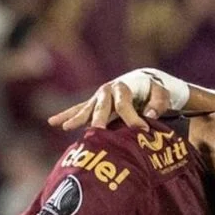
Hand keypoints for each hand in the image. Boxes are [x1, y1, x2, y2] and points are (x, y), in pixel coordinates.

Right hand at [48, 71, 174, 130]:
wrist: (141, 82)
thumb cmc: (152, 91)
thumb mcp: (161, 93)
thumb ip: (159, 102)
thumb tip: (151, 114)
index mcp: (124, 88)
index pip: (125, 105)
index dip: (132, 118)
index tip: (141, 131)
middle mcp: (108, 91)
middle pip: (102, 107)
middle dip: (99, 119)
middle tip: (98, 131)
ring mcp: (98, 98)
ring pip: (86, 109)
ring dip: (77, 119)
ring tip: (67, 127)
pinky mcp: (92, 104)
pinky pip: (77, 110)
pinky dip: (66, 116)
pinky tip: (53, 122)